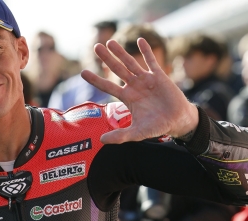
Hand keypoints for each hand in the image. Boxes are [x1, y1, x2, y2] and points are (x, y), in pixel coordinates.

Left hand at [81, 38, 198, 143]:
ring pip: (131, 63)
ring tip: (110, 41)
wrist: (177, 121)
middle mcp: (134, 86)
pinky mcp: (159, 76)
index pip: (107, 86)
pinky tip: (140, 40)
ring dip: (121, 52)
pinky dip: (146, 51)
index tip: (83, 72)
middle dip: (107, 58)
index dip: (95, 80)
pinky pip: (152, 61)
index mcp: (127, 97)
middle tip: (96, 46)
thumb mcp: (137, 133)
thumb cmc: (157, 126)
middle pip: (117, 69)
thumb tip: (101, 140)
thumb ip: (120, 135)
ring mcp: (146, 80)